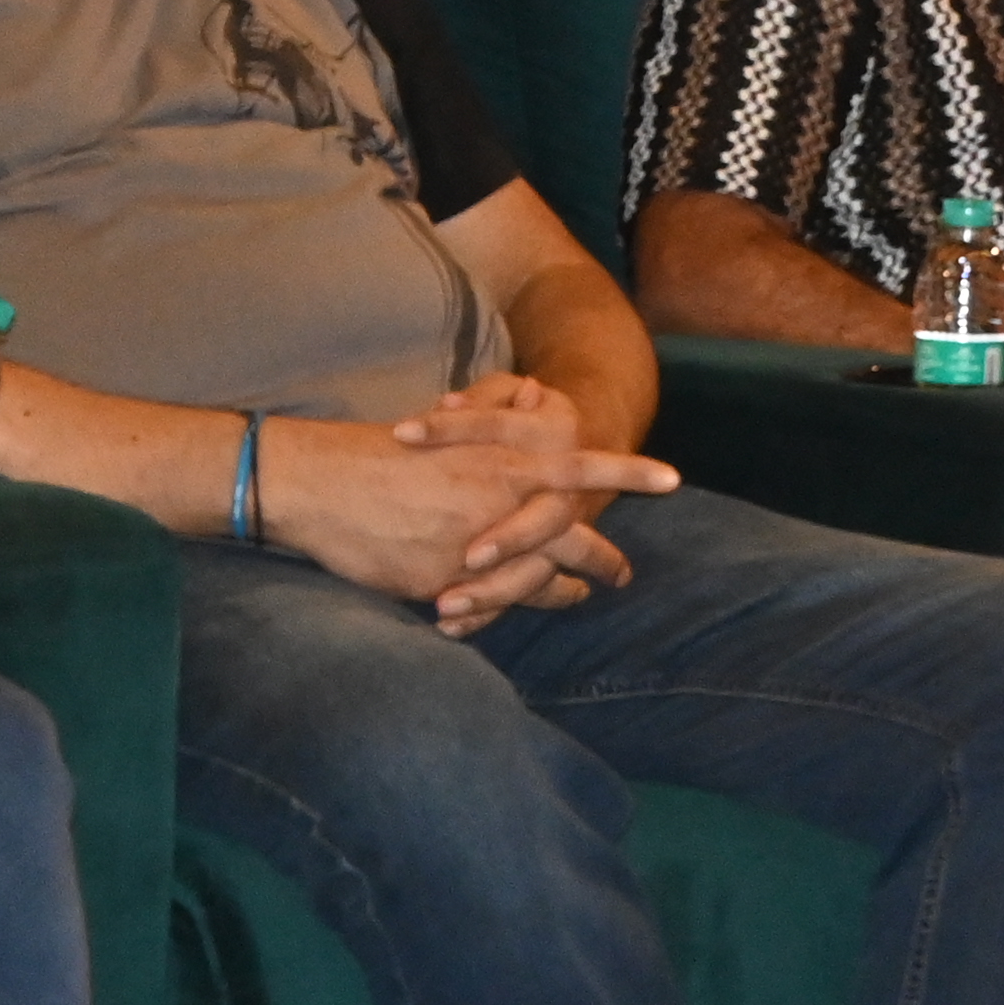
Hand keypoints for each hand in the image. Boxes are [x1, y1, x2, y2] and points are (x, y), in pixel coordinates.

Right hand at [267, 408, 677, 633]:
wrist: (330, 485)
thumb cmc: (393, 448)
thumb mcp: (456, 420)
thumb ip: (501, 406)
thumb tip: (534, 389)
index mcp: (509, 464)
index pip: (584, 470)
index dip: (630, 474)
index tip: (674, 480)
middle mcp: (503, 508)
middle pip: (570, 540)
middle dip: (603, 559)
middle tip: (624, 575)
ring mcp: (478, 551)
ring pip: (537, 581)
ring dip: (560, 592)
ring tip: (580, 595)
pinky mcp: (447, 585)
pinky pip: (489, 606)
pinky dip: (504, 610)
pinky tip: (514, 615)